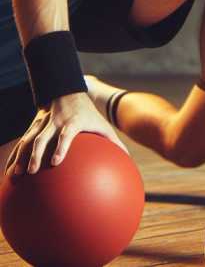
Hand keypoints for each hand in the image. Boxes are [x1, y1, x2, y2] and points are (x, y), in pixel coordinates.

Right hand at [5, 92, 126, 174]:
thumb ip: (114, 142)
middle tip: (30, 171)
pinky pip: (21, 142)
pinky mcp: (33, 127)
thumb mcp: (102, 125)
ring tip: (14, 175)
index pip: (66, 134)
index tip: (55, 161)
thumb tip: (128, 159)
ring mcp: (42, 124)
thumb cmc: (89, 115)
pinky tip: (9, 171)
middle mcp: (55, 123)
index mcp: (73, 122)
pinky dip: (13, 156)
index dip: (61, 147)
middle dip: (35, 154)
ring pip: (28, 140)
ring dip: (19, 157)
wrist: (68, 94)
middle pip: (42, 138)